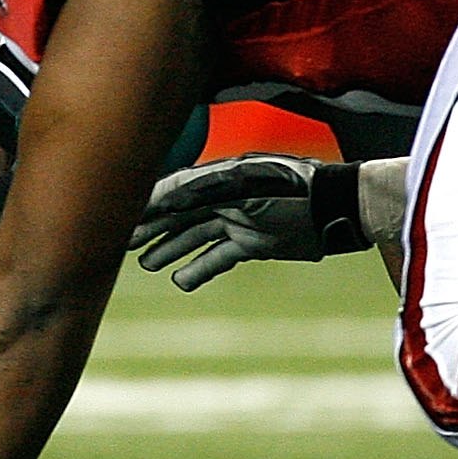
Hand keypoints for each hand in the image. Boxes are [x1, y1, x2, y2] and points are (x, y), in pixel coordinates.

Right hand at [136, 154, 370, 291]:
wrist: (336, 211)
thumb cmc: (295, 191)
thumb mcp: (250, 187)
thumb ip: (209, 191)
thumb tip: (169, 200)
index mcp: (221, 177)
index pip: (176, 190)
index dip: (149, 203)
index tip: (122, 217)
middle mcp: (226, 197)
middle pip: (180, 214)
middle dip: (153, 227)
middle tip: (124, 244)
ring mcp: (238, 220)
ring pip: (195, 236)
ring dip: (171, 248)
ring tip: (147, 263)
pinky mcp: (253, 243)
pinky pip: (219, 256)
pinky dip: (200, 268)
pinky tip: (181, 281)